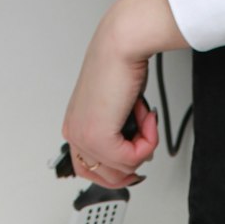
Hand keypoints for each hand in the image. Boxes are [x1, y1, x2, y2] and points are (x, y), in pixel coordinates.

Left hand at [62, 0, 187, 186]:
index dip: (120, 170)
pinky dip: (148, 140)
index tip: (138, 162)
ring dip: (144, 145)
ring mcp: (84, 138)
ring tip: (143, 118)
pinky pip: (132, 160)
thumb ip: (119, 135)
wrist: (121, 45)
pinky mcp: (99, 138)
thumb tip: (134, 160)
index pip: (91, 171)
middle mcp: (75, 134)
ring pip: (124, 170)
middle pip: (109, 178)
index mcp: (75, 128)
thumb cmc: (120, 67)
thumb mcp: (118, 110)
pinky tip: (145, 116)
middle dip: (135, 160)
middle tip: (145, 136)